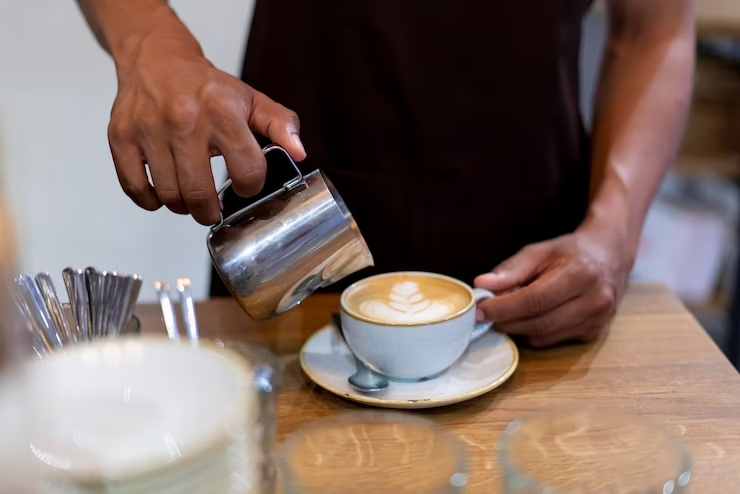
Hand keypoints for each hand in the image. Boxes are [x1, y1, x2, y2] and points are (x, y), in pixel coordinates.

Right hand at [108, 11, 305, 224]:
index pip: (246, 171)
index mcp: (222, 112)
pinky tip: (162, 193)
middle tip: (212, 210)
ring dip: (182, 206)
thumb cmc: (206, 86)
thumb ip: (280, 125)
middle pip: (200, 193)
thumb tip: (299, 152)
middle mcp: (185, 121)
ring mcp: (149, 130)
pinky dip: (150, 201)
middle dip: (211, 212)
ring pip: (169, 195)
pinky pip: (135, 188)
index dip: (250, 187)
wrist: (156, 59)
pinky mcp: (121, 137)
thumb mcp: (250, 100)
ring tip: (189, 198)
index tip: (245, 185)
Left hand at [474, 223, 633, 347]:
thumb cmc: (571, 253)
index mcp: (581, 274)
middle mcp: (595, 301)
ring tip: (506, 313)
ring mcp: (597, 321)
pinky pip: (553, 340)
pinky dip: (534, 332)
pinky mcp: (594, 334)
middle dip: (506, 321)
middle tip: (486, 314)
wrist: (610, 257)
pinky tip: (528, 318)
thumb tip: (483, 286)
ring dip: (518, 328)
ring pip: (544, 336)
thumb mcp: (540, 252)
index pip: (535, 300)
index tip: (480, 309)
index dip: (504, 308)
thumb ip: (511, 270)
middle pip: (539, 322)